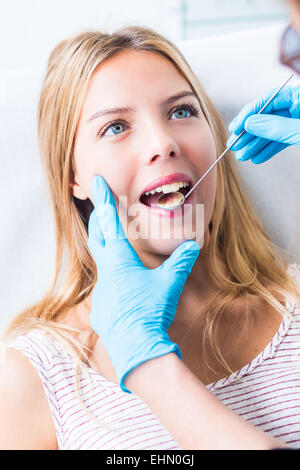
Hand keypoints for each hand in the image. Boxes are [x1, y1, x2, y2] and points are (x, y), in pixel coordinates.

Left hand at [88, 175, 199, 392]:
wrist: (137, 348)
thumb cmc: (151, 311)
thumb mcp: (171, 283)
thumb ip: (181, 261)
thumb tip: (191, 245)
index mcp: (119, 260)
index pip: (110, 223)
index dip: (104, 200)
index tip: (96, 182)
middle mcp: (105, 273)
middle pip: (97, 239)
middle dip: (99, 222)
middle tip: (101, 209)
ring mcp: (100, 292)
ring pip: (101, 266)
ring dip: (107, 253)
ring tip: (117, 251)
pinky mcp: (101, 310)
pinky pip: (106, 290)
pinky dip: (113, 282)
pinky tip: (125, 293)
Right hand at [227, 86, 299, 162]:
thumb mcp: (299, 131)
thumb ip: (276, 126)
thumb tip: (250, 124)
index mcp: (299, 96)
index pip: (269, 99)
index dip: (249, 113)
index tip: (235, 127)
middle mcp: (298, 106)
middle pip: (267, 115)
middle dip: (249, 132)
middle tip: (233, 144)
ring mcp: (297, 121)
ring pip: (272, 130)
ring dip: (255, 144)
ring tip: (242, 155)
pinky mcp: (299, 135)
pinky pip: (282, 140)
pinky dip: (268, 149)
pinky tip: (256, 157)